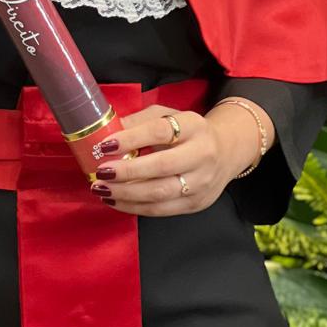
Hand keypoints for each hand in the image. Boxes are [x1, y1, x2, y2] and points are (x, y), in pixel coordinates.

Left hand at [89, 103, 267, 215]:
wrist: (226, 152)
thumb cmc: (188, 132)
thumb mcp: (168, 116)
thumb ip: (139, 121)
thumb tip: (106, 132)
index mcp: (193, 126)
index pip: (159, 132)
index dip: (131, 138)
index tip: (105, 145)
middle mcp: (202, 154)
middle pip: (161, 166)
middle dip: (127, 172)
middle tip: (100, 173)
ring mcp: (202, 182)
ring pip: (160, 193)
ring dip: (126, 194)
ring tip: (102, 189)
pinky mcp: (196, 204)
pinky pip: (161, 210)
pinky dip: (134, 207)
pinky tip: (115, 201)